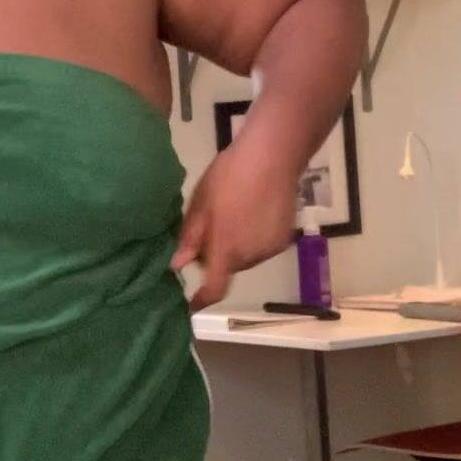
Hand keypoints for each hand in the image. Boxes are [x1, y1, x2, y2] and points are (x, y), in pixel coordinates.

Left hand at [172, 140, 298, 308]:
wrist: (272, 156)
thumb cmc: (229, 175)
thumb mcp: (200, 203)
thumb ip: (190, 237)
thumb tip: (177, 265)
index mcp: (226, 248)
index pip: (215, 287)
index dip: (203, 299)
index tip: (192, 303)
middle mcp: (250, 256)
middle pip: (228, 267)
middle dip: (217, 255)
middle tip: (210, 228)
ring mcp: (270, 249)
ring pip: (245, 258)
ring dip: (236, 247)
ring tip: (234, 215)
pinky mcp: (284, 239)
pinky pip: (261, 248)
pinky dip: (253, 240)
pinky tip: (253, 214)